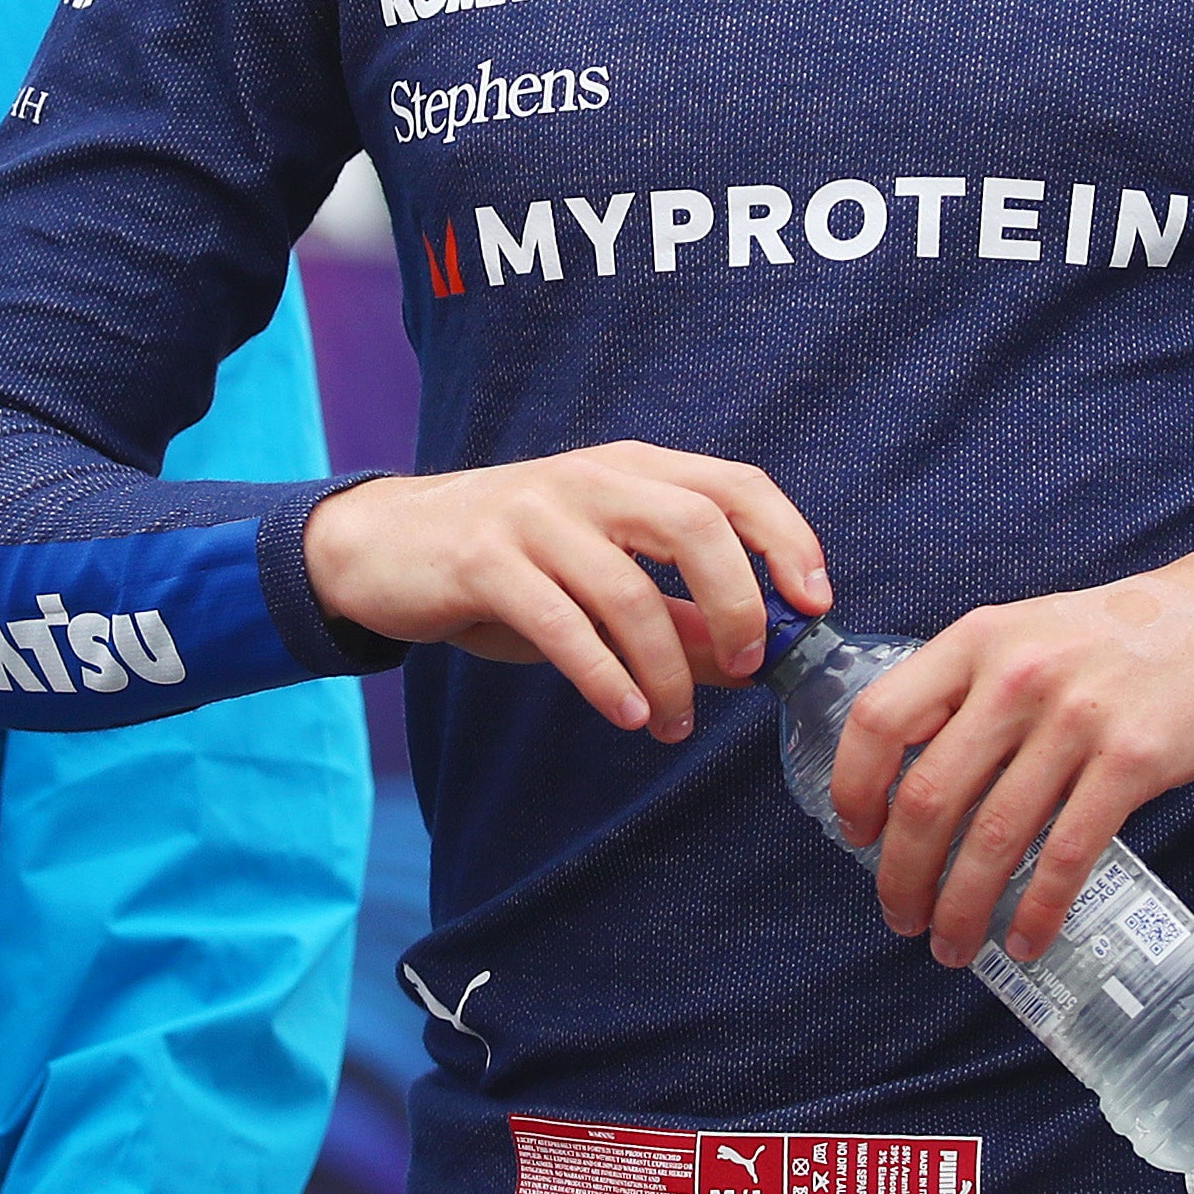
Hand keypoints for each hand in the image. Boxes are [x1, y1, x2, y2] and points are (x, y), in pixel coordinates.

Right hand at [302, 444, 826, 742]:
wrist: (381, 546)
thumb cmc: (506, 565)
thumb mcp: (598, 581)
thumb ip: (675, 614)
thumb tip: (753, 661)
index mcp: (629, 470)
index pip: (733, 484)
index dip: (786, 539)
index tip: (813, 604)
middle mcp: (588, 478)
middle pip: (695, 524)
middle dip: (739, 603)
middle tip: (747, 666)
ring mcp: (533, 513)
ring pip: (628, 589)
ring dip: (665, 670)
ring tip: (670, 724)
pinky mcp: (482, 558)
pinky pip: (560, 622)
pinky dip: (603, 675)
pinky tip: (627, 714)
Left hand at [828, 542, 1193, 965]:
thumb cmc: (1117, 635)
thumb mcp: (1026, 633)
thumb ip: (969, 689)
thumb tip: (909, 778)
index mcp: (976, 640)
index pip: (880, 717)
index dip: (853, 786)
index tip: (856, 835)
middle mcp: (1016, 676)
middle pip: (928, 794)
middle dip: (903, 874)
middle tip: (901, 915)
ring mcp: (1075, 719)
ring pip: (993, 837)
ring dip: (963, 907)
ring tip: (952, 945)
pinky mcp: (1133, 761)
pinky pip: (1067, 853)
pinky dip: (1039, 910)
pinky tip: (1025, 939)